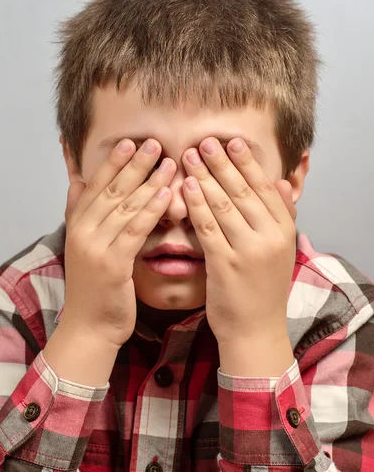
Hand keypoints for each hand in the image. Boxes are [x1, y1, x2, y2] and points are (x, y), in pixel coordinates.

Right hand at [62, 138, 174, 348]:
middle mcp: (82, 231)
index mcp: (76, 224)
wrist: (89, 327)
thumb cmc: (93, 286)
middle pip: (111, 190)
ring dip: (148, 182)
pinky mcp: (112, 265)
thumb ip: (78, 210)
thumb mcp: (81, 244)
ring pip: (125, 207)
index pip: (95, 185)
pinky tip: (166, 195)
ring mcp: (95, 247)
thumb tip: (76, 179)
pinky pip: (134, 231)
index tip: (130, 141)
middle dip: (133, 165)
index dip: (112, 162)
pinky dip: (151, 210)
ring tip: (168, 162)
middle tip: (153, 142)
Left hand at [181, 137, 296, 348]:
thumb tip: (280, 182)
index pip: (264, 188)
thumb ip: (282, 215)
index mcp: (285, 230)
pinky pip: (207, 227)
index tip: (232, 141)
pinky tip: (186, 187)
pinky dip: (196, 205)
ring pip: (224, 205)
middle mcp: (270, 237)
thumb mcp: (280, 251)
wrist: (256, 330)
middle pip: (243, 191)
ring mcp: (248, 251)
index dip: (247, 163)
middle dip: (222, 163)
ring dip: (205, 178)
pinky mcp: (225, 264)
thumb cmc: (263, 288)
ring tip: (190, 156)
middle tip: (205, 141)